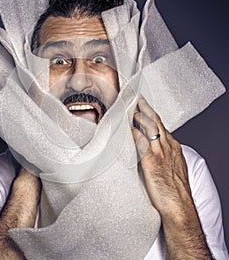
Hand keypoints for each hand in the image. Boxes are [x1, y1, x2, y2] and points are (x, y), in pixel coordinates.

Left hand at [132, 96, 191, 215]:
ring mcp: (159, 153)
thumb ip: (164, 154)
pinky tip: (126, 126)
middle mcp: (167, 146)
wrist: (178, 205)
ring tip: (129, 107)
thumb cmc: (175, 188)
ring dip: (138, 116)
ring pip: (148, 128)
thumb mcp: (174, 165)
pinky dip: (133, 132)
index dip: (152, 114)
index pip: (161, 124)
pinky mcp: (150, 161)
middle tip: (136, 98)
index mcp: (173, 146)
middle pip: (155, 121)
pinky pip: (140, 142)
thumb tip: (153, 148)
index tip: (144, 105)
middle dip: (145, 108)